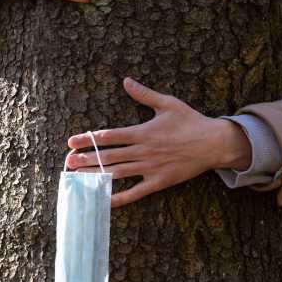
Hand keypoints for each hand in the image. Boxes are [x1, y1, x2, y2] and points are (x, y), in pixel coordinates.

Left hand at [66, 78, 252, 206]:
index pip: (109, 136)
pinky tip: (104, 200)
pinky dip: (119, 197)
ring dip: (96, 176)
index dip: (88, 139)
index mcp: (143, 132)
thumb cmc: (191, 121)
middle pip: (109, 156)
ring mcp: (150, 168)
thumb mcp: (167, 103)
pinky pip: (135, 192)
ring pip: (117, 173)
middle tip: (67, 162)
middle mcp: (143, 151)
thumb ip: (144, 94)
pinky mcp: (159, 182)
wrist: (214, 143)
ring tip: (78, 178)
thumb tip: (126, 81)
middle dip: (86, 159)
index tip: (72, 142)